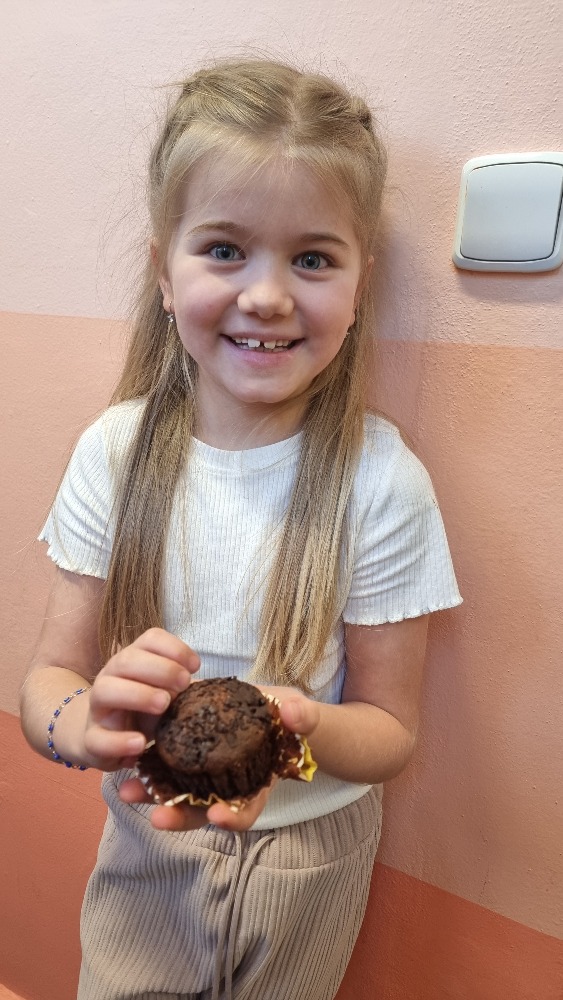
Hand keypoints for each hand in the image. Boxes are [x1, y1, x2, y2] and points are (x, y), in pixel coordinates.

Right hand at [84, 628, 199, 770]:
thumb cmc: (143, 710)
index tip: (195, 666)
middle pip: (127, 659)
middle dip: (160, 669)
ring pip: (106, 690)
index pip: (150, 639)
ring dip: (138, 694)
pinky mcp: (91, 739)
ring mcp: (98, 708)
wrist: (103, 738)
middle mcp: (111, 677)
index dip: (174, 648)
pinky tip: (141, 743)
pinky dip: (120, 740)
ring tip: (164, 705)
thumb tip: (213, 690)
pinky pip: (97, 738)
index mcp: (133, 660)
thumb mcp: (164, 693)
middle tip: (183, 684)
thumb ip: (180, 687)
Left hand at [117, 684, 318, 832]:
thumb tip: (292, 713)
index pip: (246, 810)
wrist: (272, 708)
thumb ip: (302, 717)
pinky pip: (166, 765)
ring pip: (178, 791)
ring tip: (128, 791)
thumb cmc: (290, 718)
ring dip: (153, 794)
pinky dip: (149, 767)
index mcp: (257, 785)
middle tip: (158, 817)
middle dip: (180, 815)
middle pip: (202, 810)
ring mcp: (206, 772)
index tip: (218, 816)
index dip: (233, 818)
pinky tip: (130, 762)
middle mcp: (228, 786)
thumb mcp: (301, 715)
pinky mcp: (190, 752)